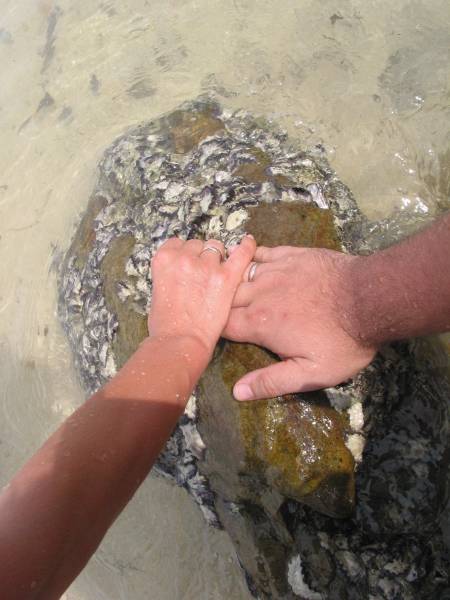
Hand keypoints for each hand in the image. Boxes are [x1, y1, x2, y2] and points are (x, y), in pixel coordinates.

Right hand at [148, 235, 255, 357]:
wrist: (180, 343)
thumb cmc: (166, 325)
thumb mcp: (157, 291)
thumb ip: (169, 274)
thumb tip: (181, 271)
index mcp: (164, 259)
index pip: (178, 243)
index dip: (185, 253)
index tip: (188, 263)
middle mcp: (184, 257)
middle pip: (198, 244)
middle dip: (201, 256)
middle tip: (202, 275)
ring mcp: (207, 266)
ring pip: (217, 247)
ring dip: (218, 258)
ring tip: (218, 274)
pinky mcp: (227, 277)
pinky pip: (242, 253)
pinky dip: (247, 246)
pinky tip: (249, 242)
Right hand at [223, 245, 376, 399]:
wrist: (371, 298)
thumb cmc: (343, 341)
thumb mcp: (311, 373)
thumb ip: (272, 382)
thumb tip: (237, 391)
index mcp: (260, 323)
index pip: (223, 325)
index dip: (216, 330)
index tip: (219, 334)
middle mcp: (261, 294)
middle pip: (226, 296)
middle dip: (220, 304)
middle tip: (218, 309)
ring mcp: (276, 270)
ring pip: (240, 272)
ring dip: (232, 280)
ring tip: (226, 284)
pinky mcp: (292, 255)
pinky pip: (262, 252)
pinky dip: (251, 256)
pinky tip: (249, 258)